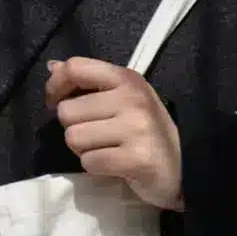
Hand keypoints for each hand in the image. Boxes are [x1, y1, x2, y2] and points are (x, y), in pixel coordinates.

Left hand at [45, 57, 182, 209]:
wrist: (183, 168)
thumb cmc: (148, 132)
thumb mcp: (124, 99)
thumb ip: (89, 82)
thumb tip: (53, 67)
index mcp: (127, 79)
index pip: (76, 68)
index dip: (56, 87)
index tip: (56, 103)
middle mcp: (132, 98)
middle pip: (67, 112)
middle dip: (74, 128)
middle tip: (97, 137)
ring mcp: (136, 128)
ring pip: (74, 138)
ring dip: (84, 150)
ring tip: (106, 150)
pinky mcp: (135, 159)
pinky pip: (89, 162)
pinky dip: (96, 168)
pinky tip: (115, 165)